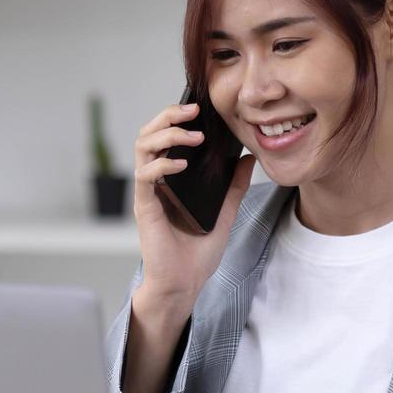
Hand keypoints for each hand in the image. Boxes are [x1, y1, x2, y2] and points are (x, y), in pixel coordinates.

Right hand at [132, 102, 255, 305]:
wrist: (185, 283)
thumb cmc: (198, 252)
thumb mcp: (226, 213)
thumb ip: (234, 186)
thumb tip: (248, 158)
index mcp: (172, 179)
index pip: (166, 137)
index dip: (177, 118)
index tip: (200, 109)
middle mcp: (156, 180)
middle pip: (149, 134)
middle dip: (168, 116)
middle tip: (192, 110)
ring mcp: (149, 192)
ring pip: (143, 148)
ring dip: (166, 135)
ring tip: (192, 135)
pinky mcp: (145, 207)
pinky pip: (145, 177)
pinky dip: (162, 165)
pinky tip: (181, 164)